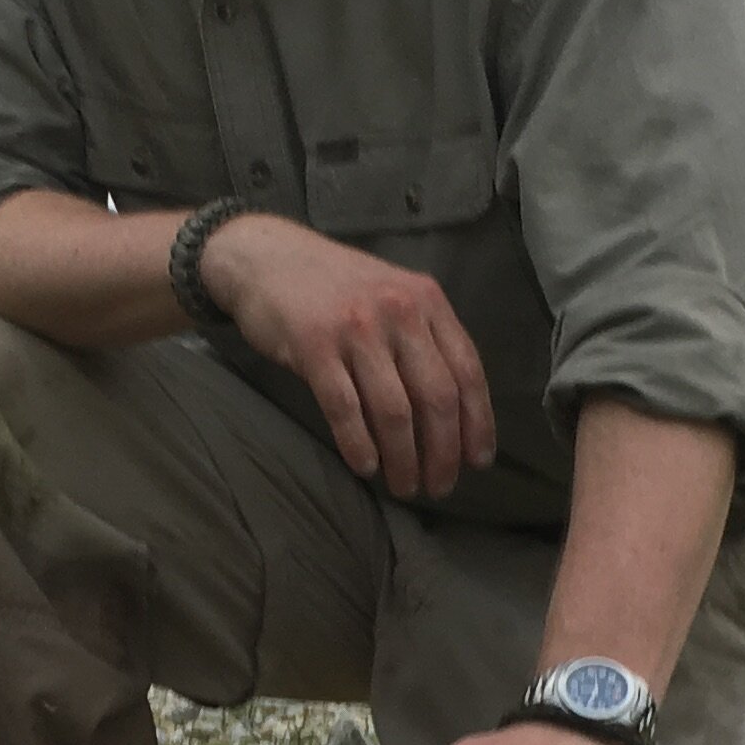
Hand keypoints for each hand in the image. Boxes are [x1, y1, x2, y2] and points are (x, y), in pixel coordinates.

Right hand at [198, 214, 497, 498]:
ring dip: (404, 459)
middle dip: (444, 452)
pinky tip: (366, 467)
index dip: (477, 423)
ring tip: (405, 486)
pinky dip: (359, 445)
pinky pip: (345, 409)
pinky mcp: (313, 346)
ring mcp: (356, 329)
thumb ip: (424, 338)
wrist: (266, 257)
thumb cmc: (335, 286)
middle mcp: (398, 312)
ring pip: (394, 411)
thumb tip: (454, 411)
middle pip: (436, 397)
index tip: (478, 461)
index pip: (467, 371)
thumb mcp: (393, 296)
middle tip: (439, 486)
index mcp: (427, 301)